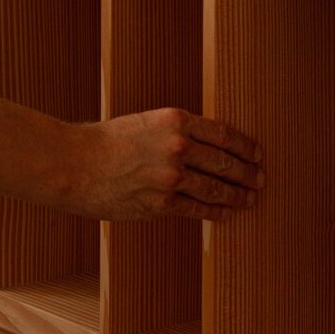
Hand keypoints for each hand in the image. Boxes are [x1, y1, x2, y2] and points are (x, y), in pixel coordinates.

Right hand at [65, 108, 263, 221]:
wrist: (73, 163)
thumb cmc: (108, 141)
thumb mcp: (148, 122)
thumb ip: (179, 132)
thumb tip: (210, 146)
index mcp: (176, 120)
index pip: (224, 134)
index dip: (247, 147)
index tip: (258, 154)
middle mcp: (178, 147)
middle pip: (226, 162)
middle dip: (248, 173)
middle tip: (261, 179)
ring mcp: (170, 177)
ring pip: (216, 189)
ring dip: (238, 196)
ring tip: (251, 199)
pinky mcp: (160, 204)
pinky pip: (198, 210)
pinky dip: (217, 212)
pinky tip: (227, 213)